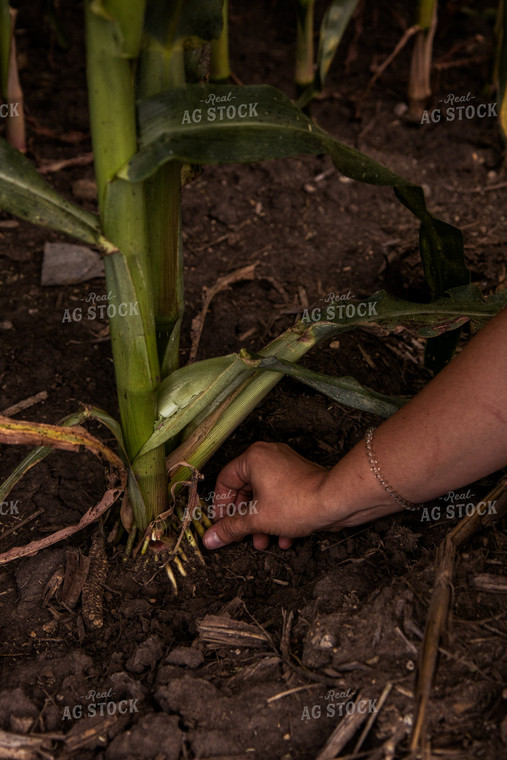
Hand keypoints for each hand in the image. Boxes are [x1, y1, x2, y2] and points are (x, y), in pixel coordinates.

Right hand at [202, 441, 331, 550]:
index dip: (221, 506)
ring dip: (262, 522)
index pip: (225, 481)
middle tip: (241, 536)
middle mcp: (269, 456)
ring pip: (264, 496)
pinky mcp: (300, 477)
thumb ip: (231, 528)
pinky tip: (284, 538)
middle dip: (244, 519)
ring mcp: (286, 465)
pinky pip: (281, 496)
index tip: (221, 524)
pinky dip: (279, 517)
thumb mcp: (257, 519)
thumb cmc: (298, 502)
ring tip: (263, 542)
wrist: (336, 501)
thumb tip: (210, 538)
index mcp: (253, 457)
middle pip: (245, 490)